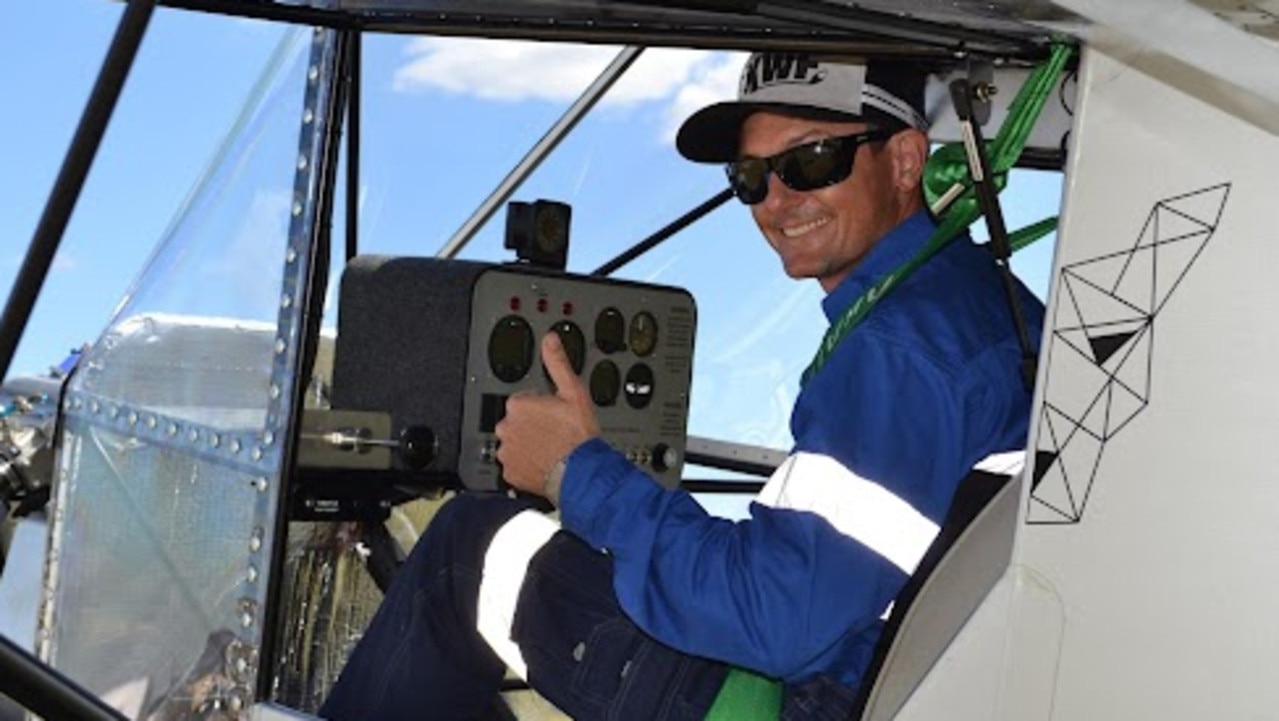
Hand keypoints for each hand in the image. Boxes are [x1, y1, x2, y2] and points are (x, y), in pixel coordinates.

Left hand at [494, 332, 599, 499]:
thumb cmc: (579, 435)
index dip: (540, 407)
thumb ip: (557, 363)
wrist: (582, 472)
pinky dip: (525, 466)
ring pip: (514, 444)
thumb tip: (549, 339)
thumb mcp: (573, 391)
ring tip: (550, 450)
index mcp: (518, 404)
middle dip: (531, 426)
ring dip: (527, 446)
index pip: (522, 401)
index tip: (553, 415)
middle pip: (516, 422)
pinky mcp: (509, 473)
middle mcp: (507, 427)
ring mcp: (507, 451)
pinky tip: (543, 463)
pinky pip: (514, 466)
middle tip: (553, 433)